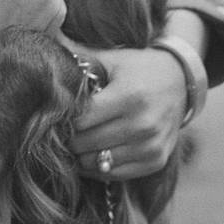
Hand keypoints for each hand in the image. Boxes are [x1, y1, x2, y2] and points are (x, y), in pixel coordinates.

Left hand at [67, 32, 195, 179]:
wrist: (181, 82)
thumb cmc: (137, 68)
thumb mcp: (111, 58)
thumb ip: (78, 55)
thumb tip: (41, 49)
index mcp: (129, 97)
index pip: (80, 120)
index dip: (63, 118)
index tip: (56, 113)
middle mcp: (142, 124)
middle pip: (86, 143)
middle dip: (68, 138)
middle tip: (59, 130)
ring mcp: (151, 146)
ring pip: (97, 162)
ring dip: (80, 155)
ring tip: (74, 141)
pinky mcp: (156, 160)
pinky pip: (115, 174)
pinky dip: (98, 167)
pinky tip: (91, 152)